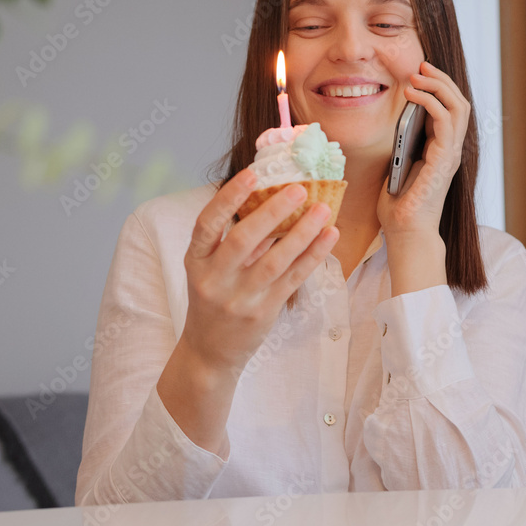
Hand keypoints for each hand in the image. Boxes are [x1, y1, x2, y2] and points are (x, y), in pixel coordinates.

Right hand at [180, 169, 338, 378]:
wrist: (210, 351)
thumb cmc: (213, 299)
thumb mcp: (210, 268)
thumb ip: (234, 239)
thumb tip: (274, 198)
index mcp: (196, 261)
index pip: (207, 224)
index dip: (228, 197)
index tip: (251, 174)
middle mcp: (214, 279)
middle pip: (243, 240)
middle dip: (273, 211)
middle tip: (299, 188)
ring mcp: (239, 298)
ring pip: (274, 260)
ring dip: (302, 232)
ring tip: (322, 209)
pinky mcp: (264, 311)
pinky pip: (293, 278)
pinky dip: (313, 255)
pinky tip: (329, 236)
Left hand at [377, 61, 469, 237]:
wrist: (405, 231)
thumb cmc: (398, 205)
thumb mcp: (398, 164)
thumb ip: (403, 143)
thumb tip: (397, 118)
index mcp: (441, 149)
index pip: (449, 109)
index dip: (438, 87)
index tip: (418, 72)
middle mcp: (451, 149)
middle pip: (458, 102)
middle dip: (441, 79)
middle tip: (420, 65)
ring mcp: (451, 154)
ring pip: (458, 107)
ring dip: (438, 85)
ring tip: (417, 75)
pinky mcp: (445, 160)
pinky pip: (446, 122)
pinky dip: (431, 102)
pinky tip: (413, 95)